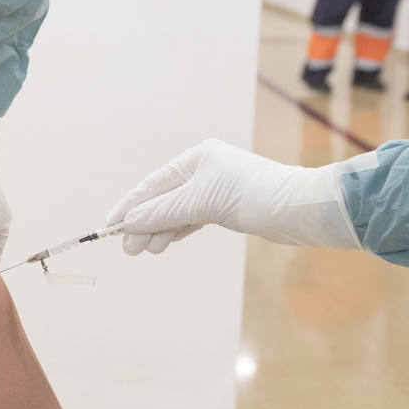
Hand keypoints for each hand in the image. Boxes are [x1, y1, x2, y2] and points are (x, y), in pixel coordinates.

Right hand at [105, 139, 359, 254]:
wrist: (299, 209)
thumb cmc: (252, 197)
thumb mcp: (199, 204)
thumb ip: (161, 213)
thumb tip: (128, 225)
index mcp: (196, 158)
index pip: (152, 184)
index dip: (129, 206)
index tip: (109, 226)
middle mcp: (204, 169)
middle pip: (163, 199)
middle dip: (145, 223)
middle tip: (129, 249)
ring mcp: (216, 188)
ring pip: (177, 211)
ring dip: (160, 230)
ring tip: (147, 250)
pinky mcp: (227, 206)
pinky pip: (192, 218)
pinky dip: (178, 230)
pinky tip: (166, 241)